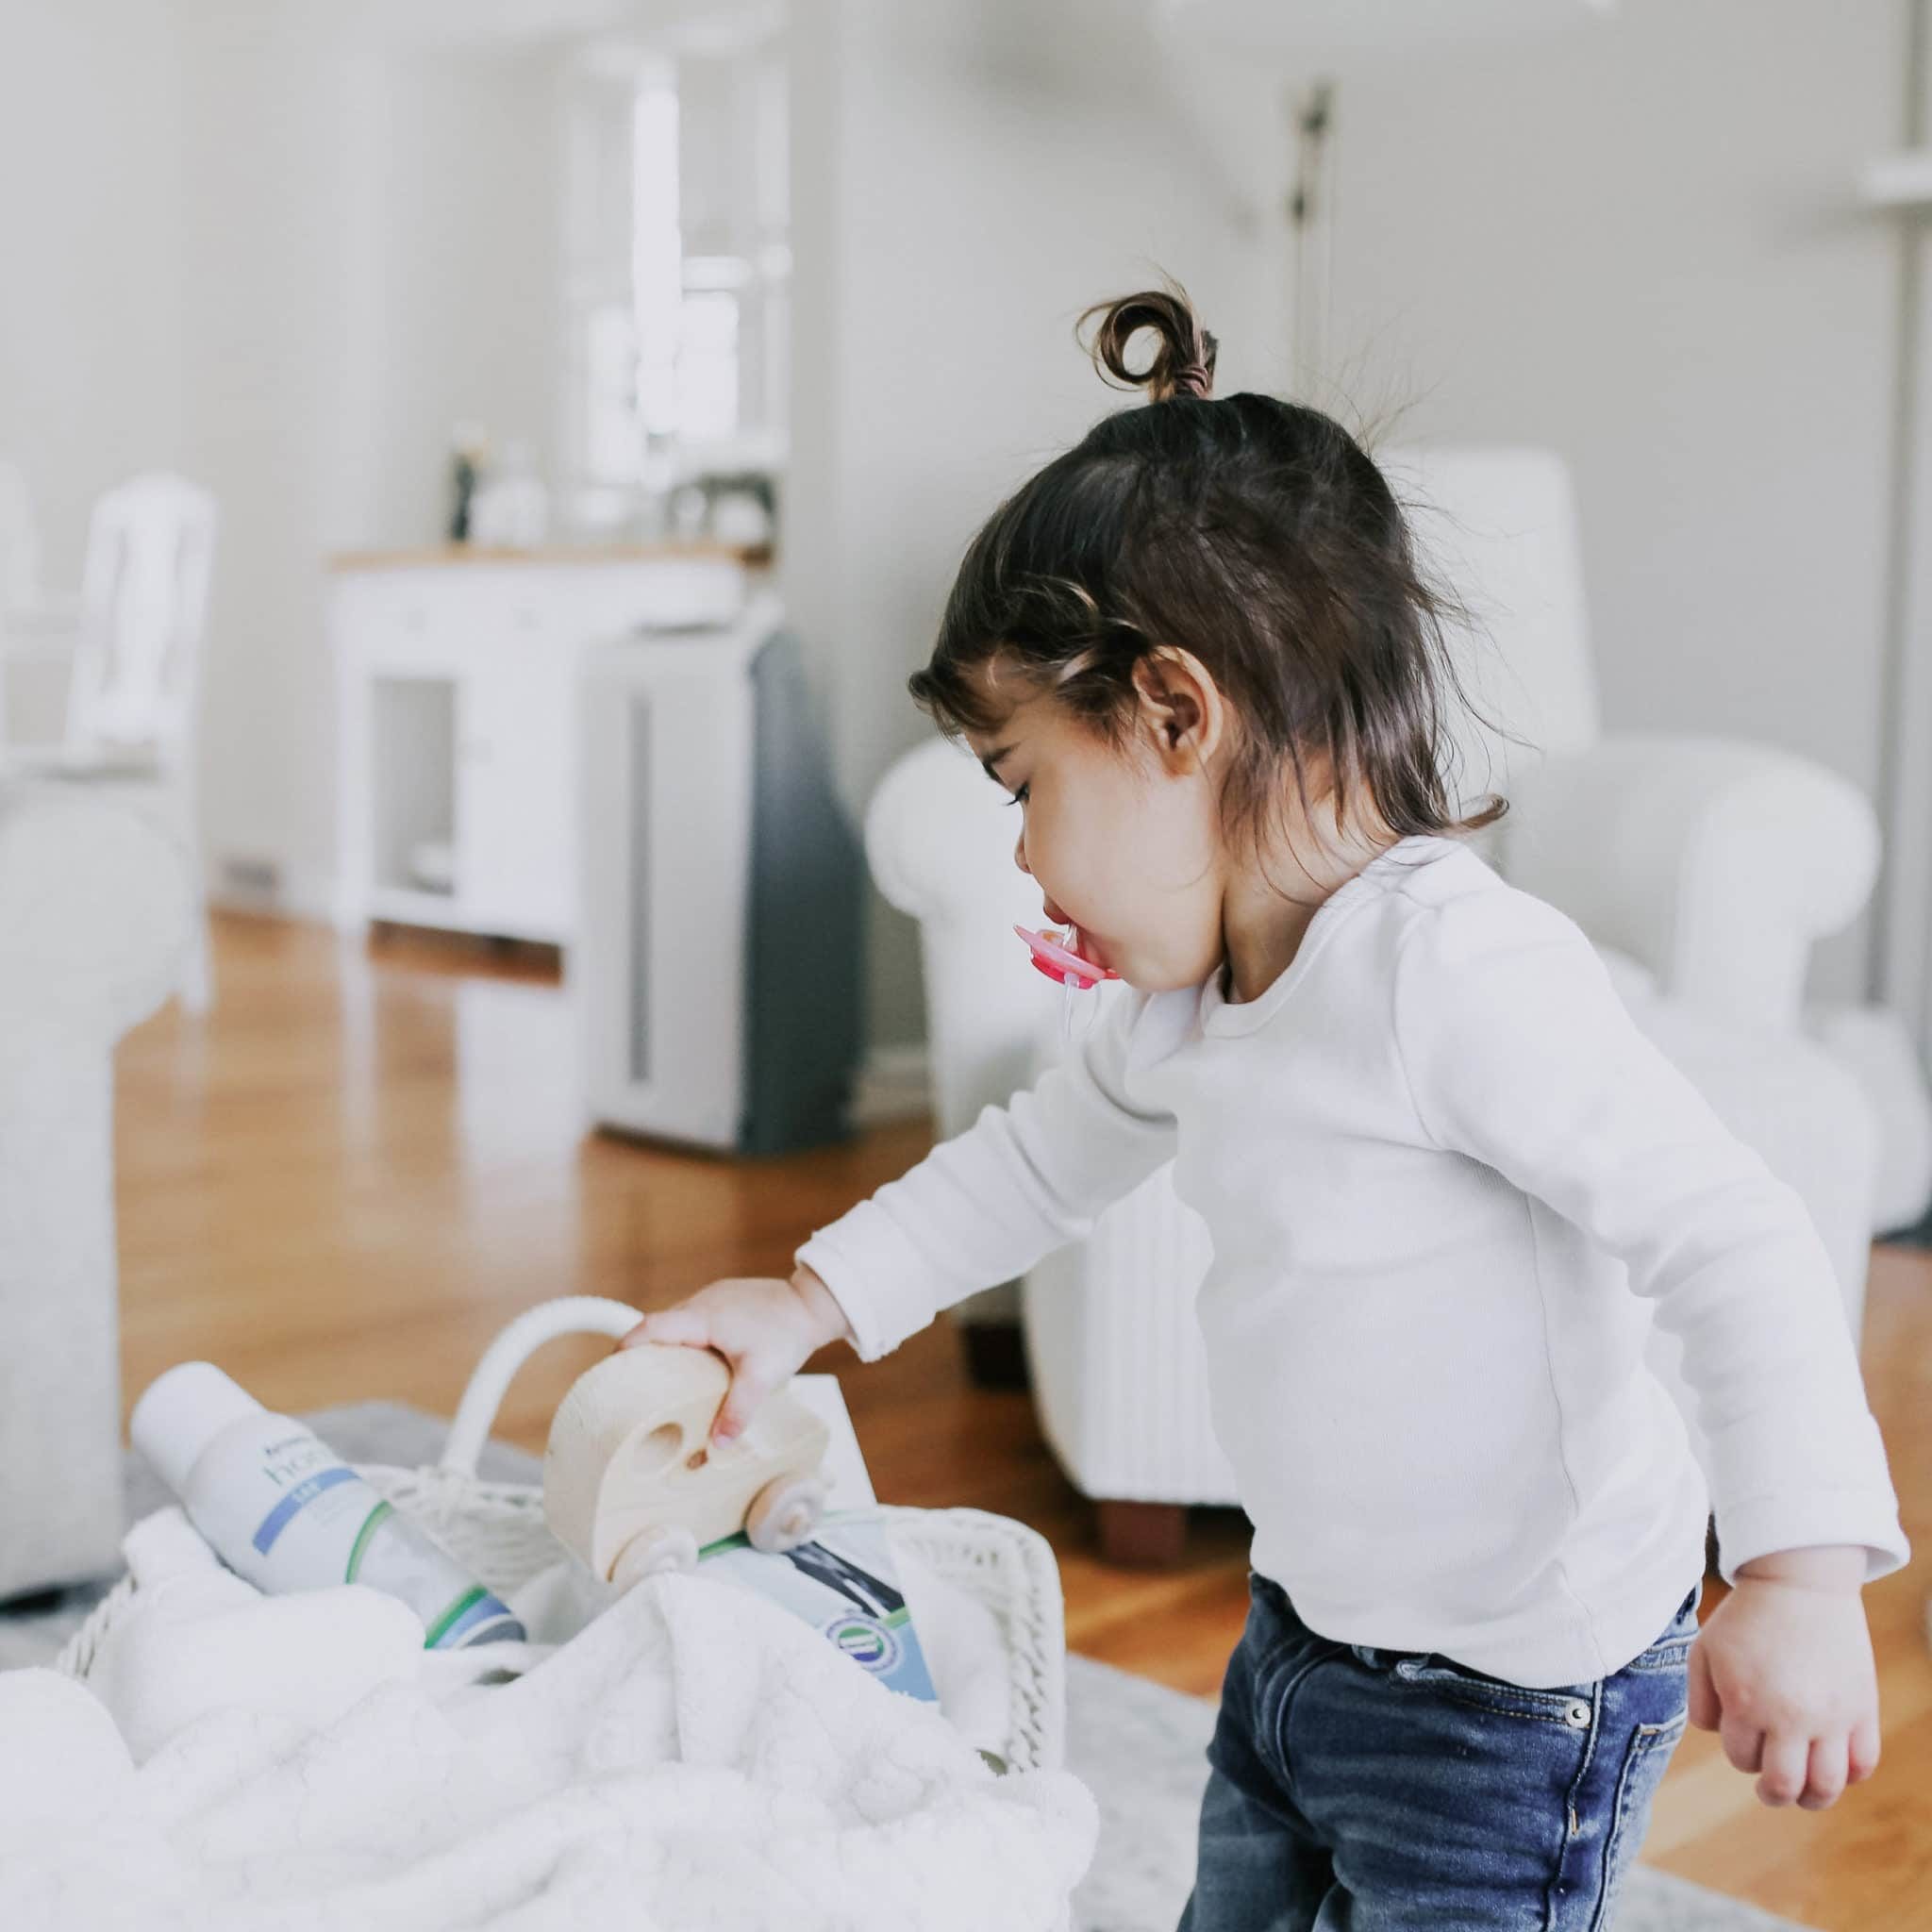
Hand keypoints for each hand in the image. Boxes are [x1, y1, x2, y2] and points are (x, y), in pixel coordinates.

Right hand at [618, 1265, 854, 1447]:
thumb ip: (737, 1410)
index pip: (651, 1327)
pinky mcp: (723, 1303)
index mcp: (703, 1318)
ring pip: (676, 1324)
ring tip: (656, 1381)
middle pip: (658, 1327)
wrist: (813, 1305)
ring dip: (665, 1347)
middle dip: (640, 1353)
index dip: (626, 1347)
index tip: (610, 1369)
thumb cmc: (788, 1333)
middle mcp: (702, 1304)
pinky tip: (689, 1366)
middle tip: (628, 1384)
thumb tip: (717, 1444)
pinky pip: (693, 1322)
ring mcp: (712, 1299)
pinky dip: (684, 1342)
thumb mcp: (762, 1377)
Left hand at [1688, 1546, 1879, 1808]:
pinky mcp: (1862, 1708)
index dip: (1739, 1753)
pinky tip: (1834, 1765)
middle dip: (1772, 1793)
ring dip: (1813, 1798)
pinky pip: (1863, 1763)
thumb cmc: (1746, 1617)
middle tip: (1769, 1790)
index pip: (1741, 1757)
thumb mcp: (1705, 1651)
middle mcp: (1791, 1716)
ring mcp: (1831, 1716)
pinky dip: (1849, 1775)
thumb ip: (1701, 1699)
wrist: (1799, 1582)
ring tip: (1804, 1793)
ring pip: (1827, 1786)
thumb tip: (1717, 1736)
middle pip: (1784, 1785)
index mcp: (1746, 1702)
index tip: (1743, 1737)